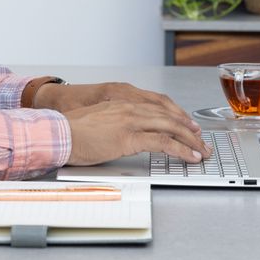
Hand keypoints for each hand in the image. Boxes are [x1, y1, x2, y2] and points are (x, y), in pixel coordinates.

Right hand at [33, 81, 210, 165]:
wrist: (57, 134)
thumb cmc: (72, 131)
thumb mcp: (97, 121)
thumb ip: (114, 123)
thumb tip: (123, 135)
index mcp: (122, 102)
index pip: (158, 106)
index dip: (177, 117)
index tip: (189, 127)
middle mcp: (129, 108)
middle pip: (169, 116)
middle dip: (189, 129)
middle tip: (201, 141)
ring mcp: (130, 121)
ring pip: (170, 127)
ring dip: (190, 140)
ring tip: (201, 151)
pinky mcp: (128, 137)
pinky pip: (162, 142)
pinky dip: (180, 149)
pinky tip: (189, 156)